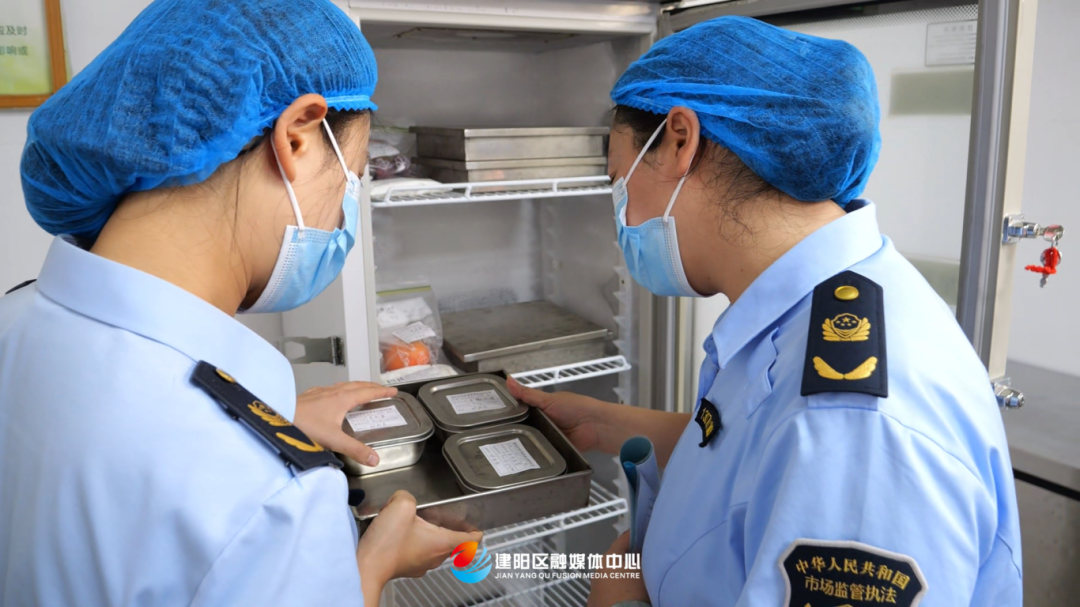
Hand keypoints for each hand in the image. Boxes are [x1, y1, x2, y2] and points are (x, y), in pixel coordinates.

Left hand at [293, 381, 396, 466]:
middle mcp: (332, 392)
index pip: (367, 393)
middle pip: (356, 385)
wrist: (278, 419)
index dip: (381, 392)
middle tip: (381, 389)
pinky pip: (329, 389)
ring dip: (355, 386)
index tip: (393, 391)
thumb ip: (355, 450)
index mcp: (342, 399)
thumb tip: (375, 459)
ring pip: (342, 385)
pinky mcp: (308, 395)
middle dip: (371, 387)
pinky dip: (338, 389)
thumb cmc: (305, 427)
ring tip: (361, 390)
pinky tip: (332, 395)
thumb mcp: (334, 441)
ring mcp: (319, 392)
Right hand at [358, 491, 482, 601]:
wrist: (366, 566)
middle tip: (446, 518)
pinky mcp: (406, 568)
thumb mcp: (401, 506)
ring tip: (418, 523)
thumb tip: (404, 500)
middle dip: (451, 530)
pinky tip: (400, 534)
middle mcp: (435, 557)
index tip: (477, 528)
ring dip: (430, 536)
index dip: (475, 531)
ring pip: (434, 549)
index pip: (470, 540)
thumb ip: (407, 496)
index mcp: (442, 542)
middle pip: (452, 544)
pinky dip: (415, 543)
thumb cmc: (388, 542)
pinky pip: (417, 553)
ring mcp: (420, 565)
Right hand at [506, 376, 603, 452]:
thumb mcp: (548, 399)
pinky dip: (537, 451)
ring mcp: (550, 435)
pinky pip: (542, 451)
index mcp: (544, 407)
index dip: (511, 412)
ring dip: (527, 441)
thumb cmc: (576, 408)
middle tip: (498, 433)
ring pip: (532, 439)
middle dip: (517, 429)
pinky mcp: (555, 448)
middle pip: (525, 426)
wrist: (595, 426)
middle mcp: (546, 421)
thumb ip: (527, 394)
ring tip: (509, 445)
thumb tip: (509, 380)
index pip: (522, 409)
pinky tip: (526, 453)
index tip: (494, 416)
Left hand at [587, 532, 649, 606]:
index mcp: (610, 558)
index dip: (635, 536)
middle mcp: (598, 571)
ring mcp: (593, 589)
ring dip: (620, 578)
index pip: (623, 540)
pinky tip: (625, 598)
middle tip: (643, 563)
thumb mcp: (645, 571)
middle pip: (615, 560)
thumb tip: (641, 553)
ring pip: (610, 577)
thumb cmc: (636, 593)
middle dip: (627, 561)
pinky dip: (615, 593)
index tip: (643, 534)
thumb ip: (642, 558)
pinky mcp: (593, 604)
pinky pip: (607, 593)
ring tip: (634, 584)